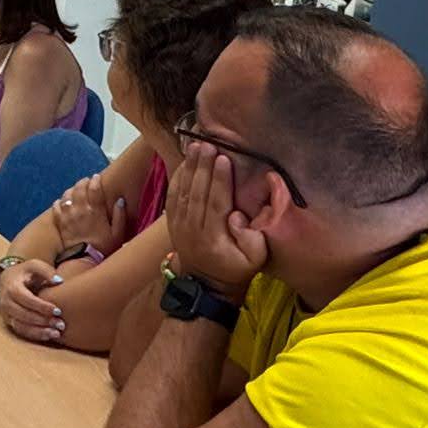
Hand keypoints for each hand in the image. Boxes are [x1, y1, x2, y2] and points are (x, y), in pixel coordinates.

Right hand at [0, 259, 66, 344]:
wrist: (7, 280)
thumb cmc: (24, 273)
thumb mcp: (33, 266)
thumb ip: (46, 271)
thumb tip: (59, 281)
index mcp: (12, 287)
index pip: (26, 299)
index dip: (41, 306)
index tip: (57, 310)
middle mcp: (6, 302)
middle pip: (24, 315)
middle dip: (43, 320)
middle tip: (61, 324)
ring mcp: (7, 313)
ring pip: (22, 326)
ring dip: (40, 331)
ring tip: (56, 333)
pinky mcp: (10, 321)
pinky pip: (21, 331)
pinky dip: (35, 335)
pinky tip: (48, 335)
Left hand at [52, 172, 126, 251]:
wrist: (83, 260)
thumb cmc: (103, 247)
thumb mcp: (118, 234)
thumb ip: (120, 216)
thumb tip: (120, 200)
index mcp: (96, 211)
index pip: (94, 189)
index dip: (95, 181)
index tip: (97, 177)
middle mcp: (81, 210)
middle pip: (79, 189)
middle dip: (82, 182)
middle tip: (86, 181)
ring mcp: (69, 216)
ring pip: (67, 196)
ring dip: (71, 190)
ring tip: (75, 189)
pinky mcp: (60, 222)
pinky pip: (56, 207)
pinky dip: (59, 202)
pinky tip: (62, 202)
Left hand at [167, 141, 267, 301]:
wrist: (207, 283)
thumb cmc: (236, 267)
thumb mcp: (255, 259)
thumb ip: (251, 238)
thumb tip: (236, 216)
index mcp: (213, 237)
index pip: (216, 203)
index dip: (220, 180)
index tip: (224, 158)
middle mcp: (192, 229)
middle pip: (197, 192)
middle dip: (203, 167)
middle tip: (209, 145)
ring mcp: (179, 224)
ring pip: (183, 191)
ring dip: (190, 167)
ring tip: (196, 146)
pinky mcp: (173, 221)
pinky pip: (173, 194)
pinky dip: (177, 176)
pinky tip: (185, 160)